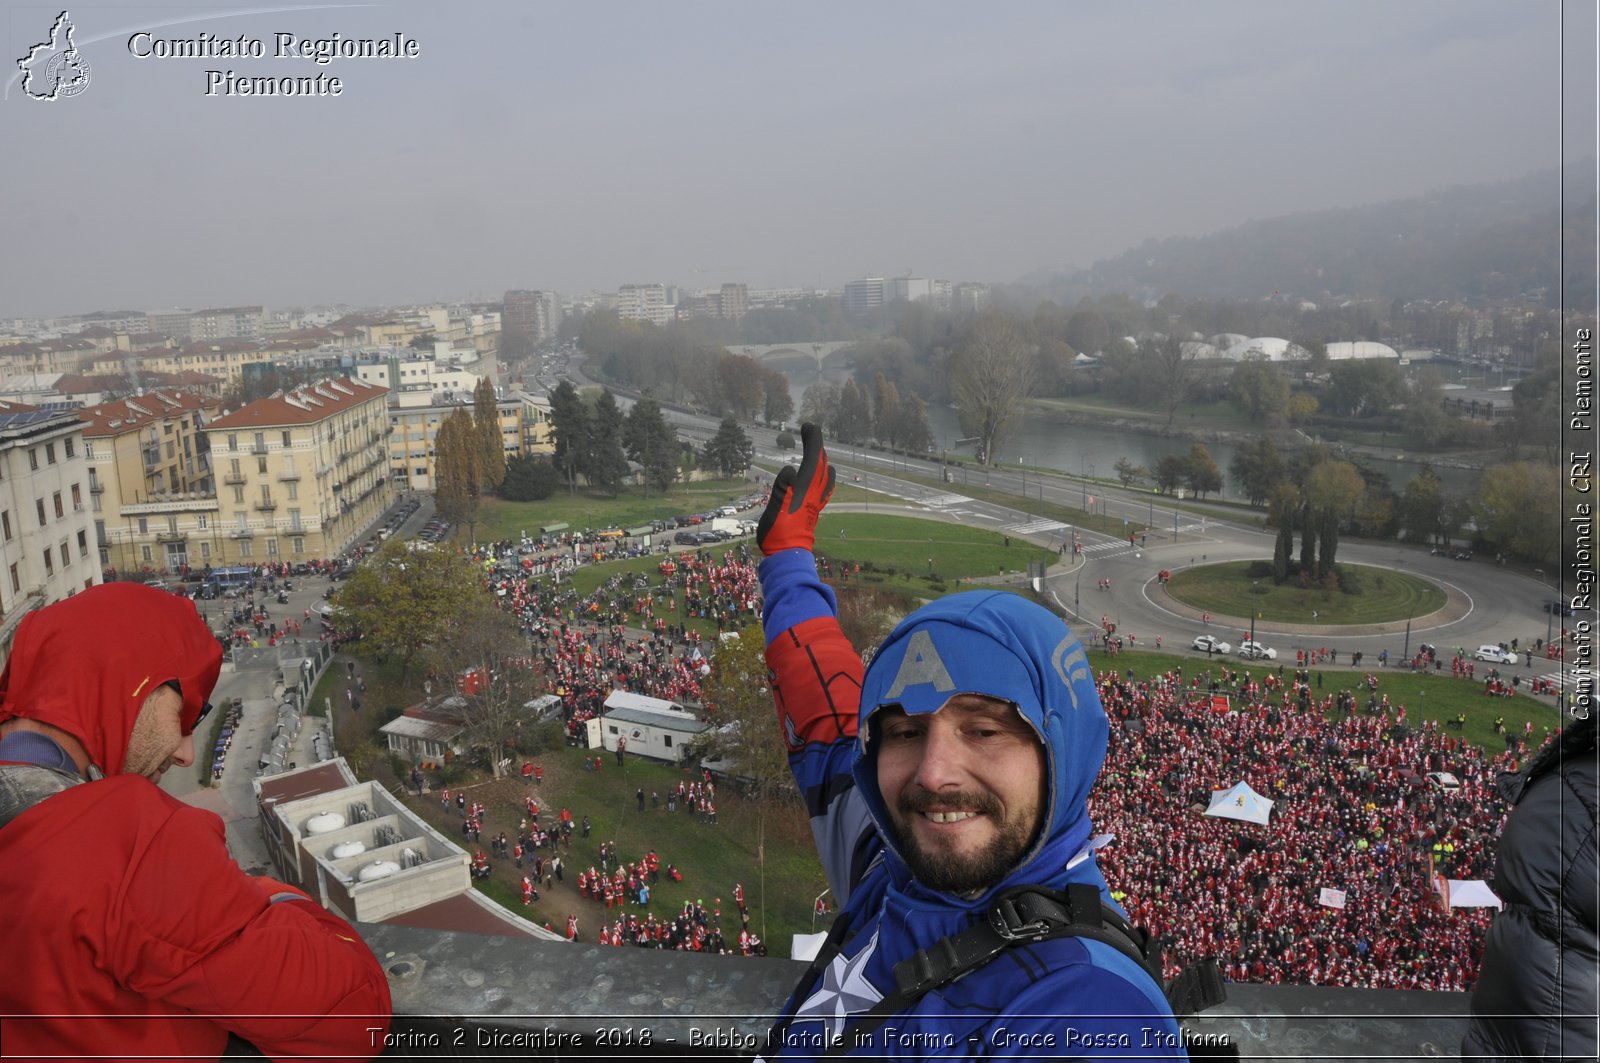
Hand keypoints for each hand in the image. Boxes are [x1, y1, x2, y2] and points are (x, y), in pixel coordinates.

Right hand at [757, 423, 834, 554]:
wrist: (789, 553)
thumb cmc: (779, 528)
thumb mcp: (776, 502)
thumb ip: (784, 484)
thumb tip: (792, 471)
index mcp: (806, 485)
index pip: (815, 454)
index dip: (813, 438)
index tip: (807, 426)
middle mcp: (816, 490)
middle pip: (822, 461)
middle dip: (817, 445)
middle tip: (808, 432)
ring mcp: (818, 500)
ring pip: (827, 473)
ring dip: (822, 459)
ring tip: (814, 453)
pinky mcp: (816, 509)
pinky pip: (826, 486)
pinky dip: (824, 475)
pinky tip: (821, 479)